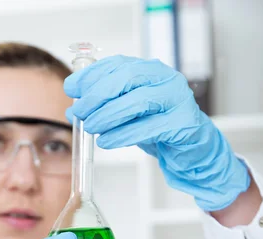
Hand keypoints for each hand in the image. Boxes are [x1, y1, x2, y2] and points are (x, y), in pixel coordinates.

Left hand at [65, 56, 249, 211]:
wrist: (191, 150)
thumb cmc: (159, 128)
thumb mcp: (128, 114)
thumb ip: (104, 108)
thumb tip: (73, 110)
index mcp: (150, 70)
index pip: (117, 65)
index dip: (91, 75)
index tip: (71, 88)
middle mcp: (165, 78)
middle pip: (126, 79)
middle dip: (97, 95)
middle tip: (80, 112)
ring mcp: (176, 98)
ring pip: (137, 101)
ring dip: (108, 115)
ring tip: (91, 128)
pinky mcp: (182, 122)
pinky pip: (148, 127)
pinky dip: (123, 135)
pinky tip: (107, 141)